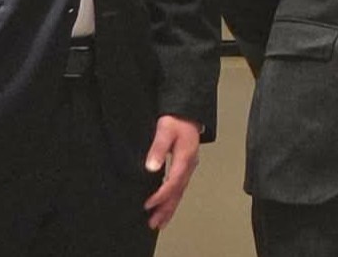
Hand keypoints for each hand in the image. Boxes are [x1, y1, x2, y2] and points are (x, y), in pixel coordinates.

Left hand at [143, 115, 201, 229]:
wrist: (187, 112)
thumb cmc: (176, 120)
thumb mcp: (165, 130)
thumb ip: (158, 149)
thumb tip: (151, 167)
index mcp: (185, 158)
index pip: (173, 182)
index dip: (161, 195)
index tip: (148, 204)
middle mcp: (189, 165)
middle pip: (178, 192)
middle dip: (166, 209)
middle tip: (154, 223)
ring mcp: (189, 167)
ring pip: (180, 192)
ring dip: (169, 208)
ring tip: (159, 222)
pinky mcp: (186, 167)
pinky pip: (180, 187)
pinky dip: (173, 199)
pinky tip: (166, 206)